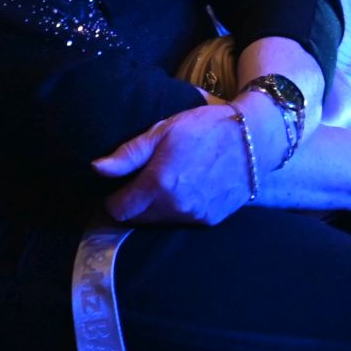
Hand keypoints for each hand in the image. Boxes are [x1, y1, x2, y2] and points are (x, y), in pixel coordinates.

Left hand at [91, 102, 255, 224]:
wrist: (254, 139)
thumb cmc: (205, 127)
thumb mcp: (162, 131)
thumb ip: (128, 154)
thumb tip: (97, 169)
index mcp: (159, 184)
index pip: (119, 210)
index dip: (112, 199)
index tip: (116, 187)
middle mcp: (175, 207)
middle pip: (138, 219)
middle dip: (132, 204)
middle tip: (137, 183)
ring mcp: (194, 216)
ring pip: (159, 222)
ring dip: (154, 209)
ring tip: (161, 184)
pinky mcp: (210, 221)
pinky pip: (181, 221)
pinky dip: (176, 210)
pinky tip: (183, 188)